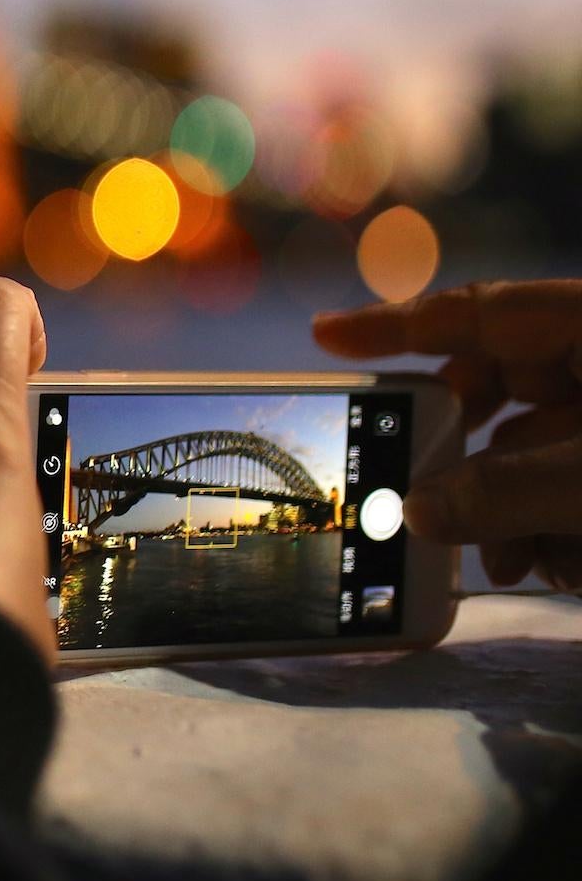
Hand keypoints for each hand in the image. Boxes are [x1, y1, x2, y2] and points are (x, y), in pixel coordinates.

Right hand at [313, 279, 581, 588]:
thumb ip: (508, 492)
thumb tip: (417, 511)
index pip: (478, 313)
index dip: (395, 325)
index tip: (323, 336)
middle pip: (499, 395)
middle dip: (458, 460)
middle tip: (415, 494)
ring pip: (534, 456)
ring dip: (512, 515)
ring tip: (508, 562)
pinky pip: (571, 493)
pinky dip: (557, 531)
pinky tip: (565, 567)